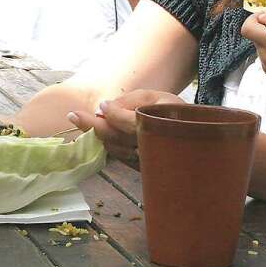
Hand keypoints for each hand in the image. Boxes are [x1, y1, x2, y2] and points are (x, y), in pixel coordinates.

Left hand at [69, 89, 183, 164]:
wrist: (192, 136)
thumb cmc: (171, 111)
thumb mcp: (153, 97)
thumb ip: (128, 101)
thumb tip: (103, 108)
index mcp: (158, 125)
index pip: (128, 122)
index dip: (113, 114)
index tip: (101, 106)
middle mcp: (152, 146)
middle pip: (116, 138)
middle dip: (92, 127)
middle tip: (72, 116)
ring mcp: (147, 161)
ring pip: (115, 149)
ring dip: (98, 136)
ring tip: (82, 122)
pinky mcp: (143, 169)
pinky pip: (120, 157)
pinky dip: (108, 146)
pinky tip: (99, 135)